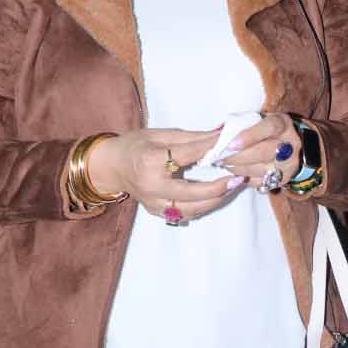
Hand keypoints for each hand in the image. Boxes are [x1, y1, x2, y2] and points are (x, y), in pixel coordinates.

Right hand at [86, 127, 241, 222]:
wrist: (110, 166)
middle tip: (237, 179)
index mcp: (150, 161)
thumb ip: (192, 138)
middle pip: (191, 193)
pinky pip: (183, 213)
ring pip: (190, 209)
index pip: (186, 155)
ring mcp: (153, 202)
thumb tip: (220, 135)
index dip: (210, 150)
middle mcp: (151, 186)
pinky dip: (201, 206)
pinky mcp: (156, 212)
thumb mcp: (161, 134)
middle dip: (217, 188)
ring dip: (214, 200)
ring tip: (231, 188)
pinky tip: (215, 197)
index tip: (231, 146)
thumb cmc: (135, 145)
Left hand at [216, 113, 304, 190]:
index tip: (231, 144)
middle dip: (238, 156)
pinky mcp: (284, 178)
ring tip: (223, 164)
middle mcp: (290, 144)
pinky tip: (234, 172)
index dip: (250, 135)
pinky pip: (261, 181)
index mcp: (283, 124)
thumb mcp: (259, 121)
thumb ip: (242, 124)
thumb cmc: (267, 131)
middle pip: (264, 152)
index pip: (269, 127)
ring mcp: (289, 163)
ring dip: (238, 168)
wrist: (290, 147)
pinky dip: (244, 178)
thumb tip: (219, 131)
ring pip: (261, 169)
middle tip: (220, 157)